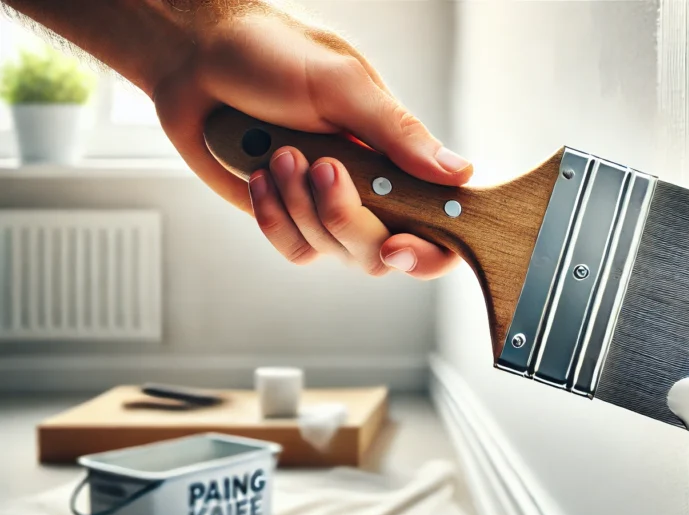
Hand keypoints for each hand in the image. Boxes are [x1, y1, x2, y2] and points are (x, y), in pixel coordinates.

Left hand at [151, 8, 469, 278]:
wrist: (196, 58)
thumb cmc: (272, 54)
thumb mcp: (342, 85)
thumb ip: (397, 133)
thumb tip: (458, 173)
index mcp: (398, 156)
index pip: (439, 222)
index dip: (428, 250)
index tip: (397, 245)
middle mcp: (370, 190)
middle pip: (381, 252)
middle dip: (347, 217)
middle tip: (322, 166)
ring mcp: (326, 208)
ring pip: (334, 251)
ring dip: (301, 205)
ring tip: (280, 151)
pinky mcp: (287, 218)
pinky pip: (295, 248)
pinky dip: (274, 217)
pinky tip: (260, 174)